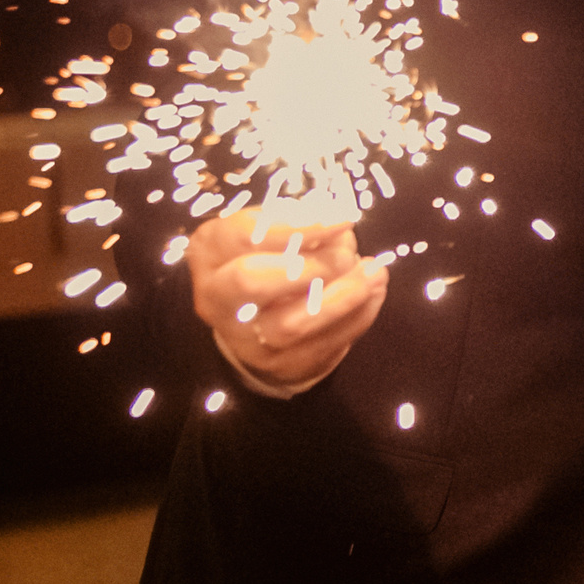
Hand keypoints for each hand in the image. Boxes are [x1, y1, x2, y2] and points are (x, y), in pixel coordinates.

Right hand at [187, 206, 388, 392]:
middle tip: (347, 253)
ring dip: (341, 296)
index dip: (298, 225)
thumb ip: (297, 222)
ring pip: (290, 324)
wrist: (255, 325)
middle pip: (251, 281)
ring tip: (373, 273)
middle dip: (309, 264)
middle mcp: (216, 298)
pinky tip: (373, 292)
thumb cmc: (267, 260)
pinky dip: (357, 317)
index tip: (341, 217)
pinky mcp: (279, 365)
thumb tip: (337, 220)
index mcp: (210, 252)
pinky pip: (322, 345)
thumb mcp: (269, 232)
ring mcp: (245, 339)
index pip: (245, 235)